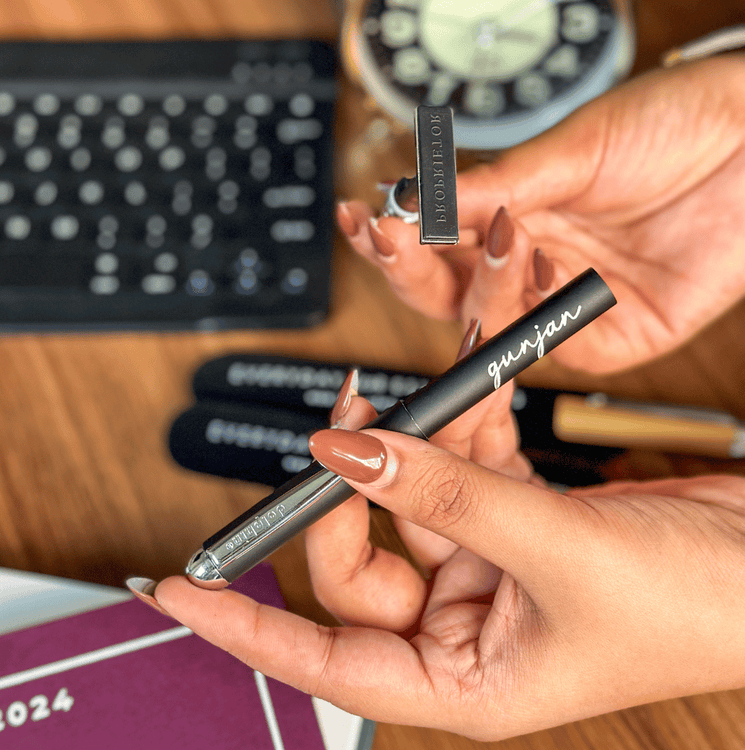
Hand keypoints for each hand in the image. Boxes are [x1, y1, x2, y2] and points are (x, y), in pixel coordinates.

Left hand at [152, 395, 744, 740]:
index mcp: (460, 678)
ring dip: (411, 433)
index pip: (319, 655)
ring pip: (412, 490)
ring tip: (400, 381)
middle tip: (343, 417)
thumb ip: (447, 496)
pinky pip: (463, 460)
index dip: (240, 622)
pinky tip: (460, 382)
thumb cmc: (694, 605)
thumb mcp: (555, 552)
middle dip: (347, 480)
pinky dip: (460, 420)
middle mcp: (461, 623)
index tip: (176, 588)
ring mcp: (485, 563)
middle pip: (361, 552)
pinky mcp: (513, 516)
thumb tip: (348, 452)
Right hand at [337, 56, 744, 372]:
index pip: (435, 241)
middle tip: (389, 239)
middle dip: (411, 268)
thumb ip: (496, 186)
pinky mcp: (608, 339)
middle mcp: (530, 268)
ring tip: (480, 238)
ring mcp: (565, 308)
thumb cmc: (675, 128)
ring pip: (494, 324)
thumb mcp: (576, 149)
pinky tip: (538, 268)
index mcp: (512, 218)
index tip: (363, 221)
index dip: (394, 236)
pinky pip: (557, 343)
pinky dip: (541, 311)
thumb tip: (416, 198)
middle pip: (450, 292)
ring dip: (477, 288)